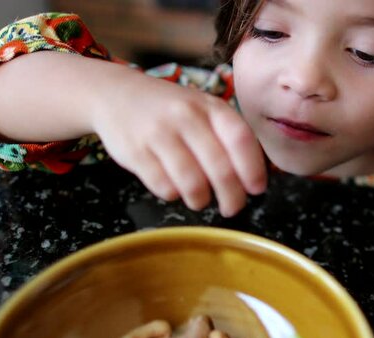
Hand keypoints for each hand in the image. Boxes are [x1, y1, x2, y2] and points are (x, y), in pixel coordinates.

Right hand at [90, 70, 266, 216]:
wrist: (116, 94)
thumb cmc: (171, 110)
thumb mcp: (203, 109)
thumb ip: (227, 136)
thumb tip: (253, 179)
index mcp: (210, 106)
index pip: (240, 139)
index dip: (252, 169)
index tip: (257, 189)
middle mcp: (186, 117)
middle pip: (219, 168)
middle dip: (231, 196)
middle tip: (232, 208)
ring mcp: (159, 134)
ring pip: (192, 183)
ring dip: (201, 200)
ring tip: (200, 200)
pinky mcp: (135, 152)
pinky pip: (163, 186)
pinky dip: (173, 194)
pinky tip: (174, 187)